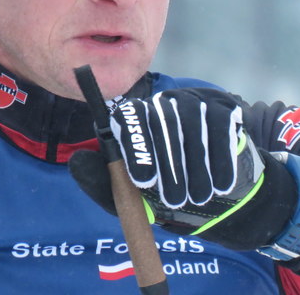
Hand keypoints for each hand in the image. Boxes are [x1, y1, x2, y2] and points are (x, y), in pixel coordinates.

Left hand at [70, 88, 296, 249]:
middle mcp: (162, 101)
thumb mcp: (129, 193)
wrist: (214, 194)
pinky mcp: (223, 107)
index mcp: (136, 116)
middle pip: (162, 120)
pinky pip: (221, 127)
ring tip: (197, 198)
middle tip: (172, 200)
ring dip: (195, 166)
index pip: (129, 116)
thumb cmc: (162, 192)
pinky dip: (221, 159)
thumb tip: (76, 161)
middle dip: (168, 164)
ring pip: (193, 124)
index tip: (142, 180)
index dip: (136, 145)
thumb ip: (103, 179)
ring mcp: (193, 101)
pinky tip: (221, 185)